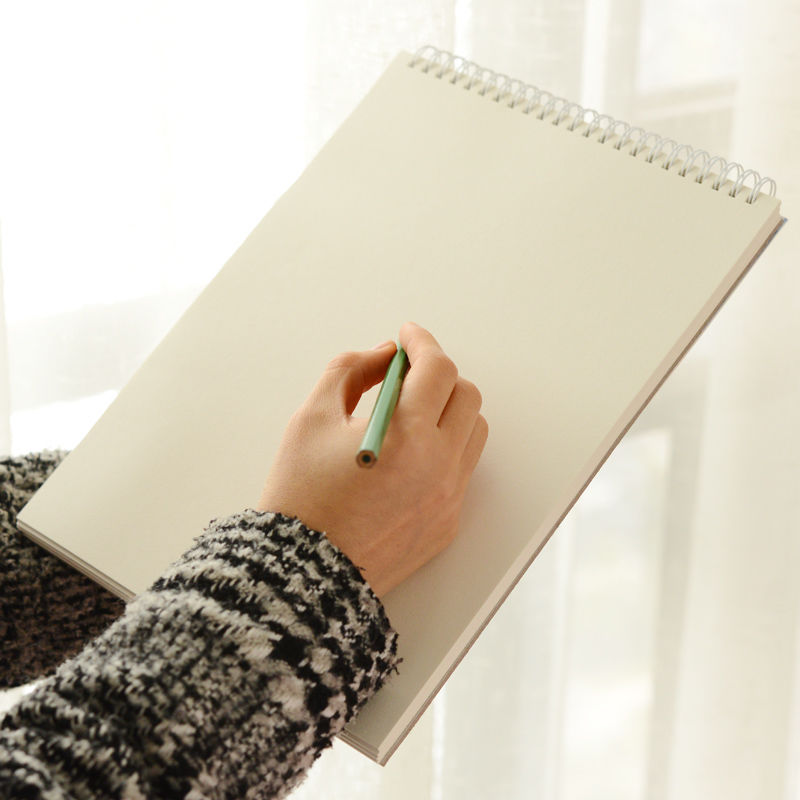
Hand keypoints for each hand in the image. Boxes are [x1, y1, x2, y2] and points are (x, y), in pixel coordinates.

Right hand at [257, 322, 487, 597]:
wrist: (305, 573)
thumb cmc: (302, 495)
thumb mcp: (311, 417)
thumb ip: (350, 370)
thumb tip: (385, 356)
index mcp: (410, 434)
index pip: (437, 368)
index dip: (421, 342)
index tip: (407, 336)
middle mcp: (441, 465)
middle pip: (466, 395)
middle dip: (438, 375)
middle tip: (406, 376)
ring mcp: (449, 498)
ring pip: (472, 432)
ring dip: (447, 412)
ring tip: (410, 416)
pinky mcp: (447, 523)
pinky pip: (461, 471)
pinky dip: (444, 450)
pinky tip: (410, 455)